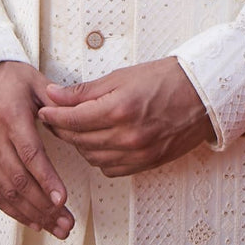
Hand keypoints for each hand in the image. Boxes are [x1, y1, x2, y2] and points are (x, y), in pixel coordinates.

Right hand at [0, 61, 74, 237]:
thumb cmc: (8, 78)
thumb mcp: (35, 81)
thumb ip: (56, 102)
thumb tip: (78, 117)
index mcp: (11, 116)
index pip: (30, 154)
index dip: (46, 179)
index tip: (62, 199)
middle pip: (19, 180)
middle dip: (44, 206)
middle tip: (67, 223)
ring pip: (7, 192)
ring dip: (32, 214)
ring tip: (56, 228)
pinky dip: (13, 211)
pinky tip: (32, 221)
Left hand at [38, 57, 214, 176]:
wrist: (201, 96)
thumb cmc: (165, 79)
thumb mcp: (122, 76)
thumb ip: (86, 90)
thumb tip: (56, 94)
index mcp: (119, 109)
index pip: (73, 119)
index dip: (54, 115)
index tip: (44, 109)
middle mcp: (127, 136)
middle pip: (79, 139)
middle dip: (62, 128)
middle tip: (54, 117)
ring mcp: (137, 153)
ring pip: (92, 157)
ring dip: (79, 143)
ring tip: (75, 127)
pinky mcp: (145, 164)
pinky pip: (110, 169)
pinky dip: (99, 157)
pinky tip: (98, 143)